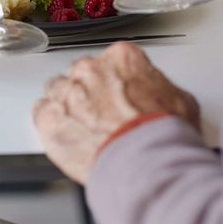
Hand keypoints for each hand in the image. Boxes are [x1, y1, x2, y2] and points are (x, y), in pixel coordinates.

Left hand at [33, 43, 199, 184]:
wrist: (145, 165)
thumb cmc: (163, 136)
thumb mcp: (181, 101)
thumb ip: (161, 88)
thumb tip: (164, 98)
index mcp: (123, 58)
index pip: (113, 59)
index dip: (116, 80)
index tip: (119, 93)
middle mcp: (91, 69)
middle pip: (83, 72)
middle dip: (90, 91)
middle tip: (103, 114)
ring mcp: (68, 92)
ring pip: (58, 89)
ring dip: (67, 104)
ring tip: (81, 126)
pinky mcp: (50, 119)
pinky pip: (41, 112)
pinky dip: (49, 122)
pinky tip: (63, 133)